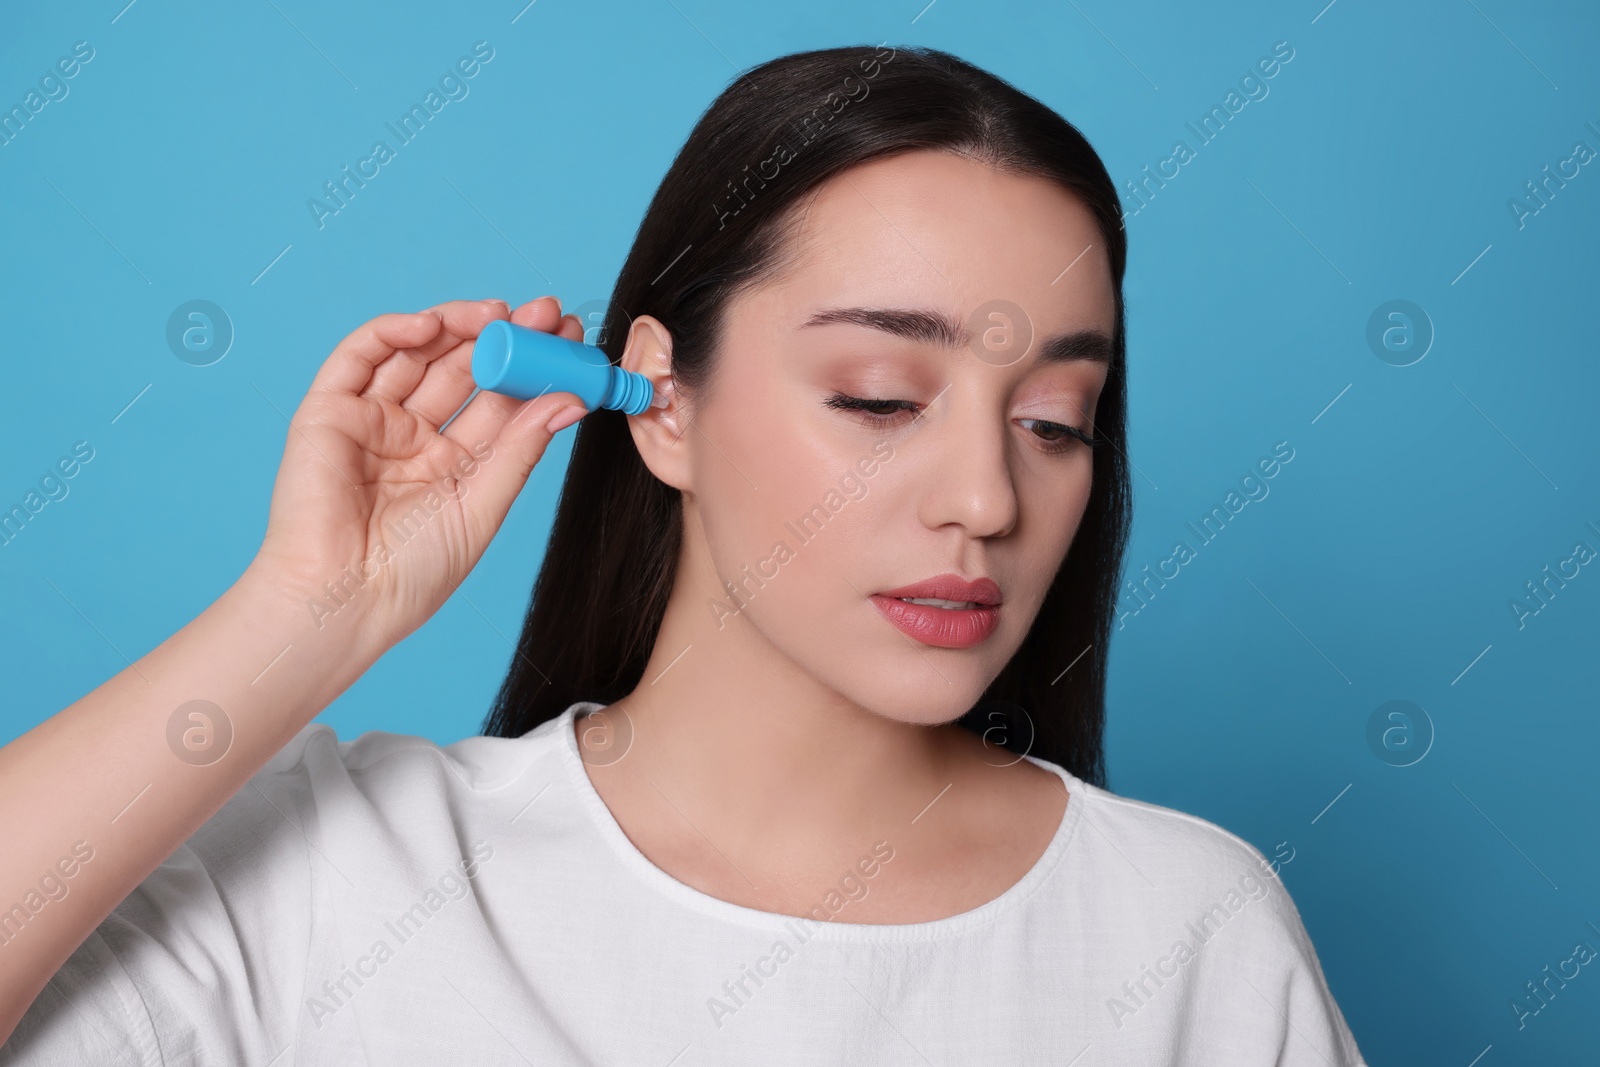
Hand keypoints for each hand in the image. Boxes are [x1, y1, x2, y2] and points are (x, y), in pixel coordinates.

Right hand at [244, 296, 588, 654]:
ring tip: (501, 314)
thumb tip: (572, 398)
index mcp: (454, 462)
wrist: (344, 601)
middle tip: (546, 314)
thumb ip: (522, 448)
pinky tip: (435, 325)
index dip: (533, 368)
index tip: (570, 341)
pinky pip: (359, 357)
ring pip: (417, 353)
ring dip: (458, 325)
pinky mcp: (329, 411)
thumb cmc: (413, 572)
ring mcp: (372, 420)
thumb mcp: (483, 504)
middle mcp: (414, 435)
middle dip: (505, 338)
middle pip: (464, 369)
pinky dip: (394, 332)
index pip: (500, 401)